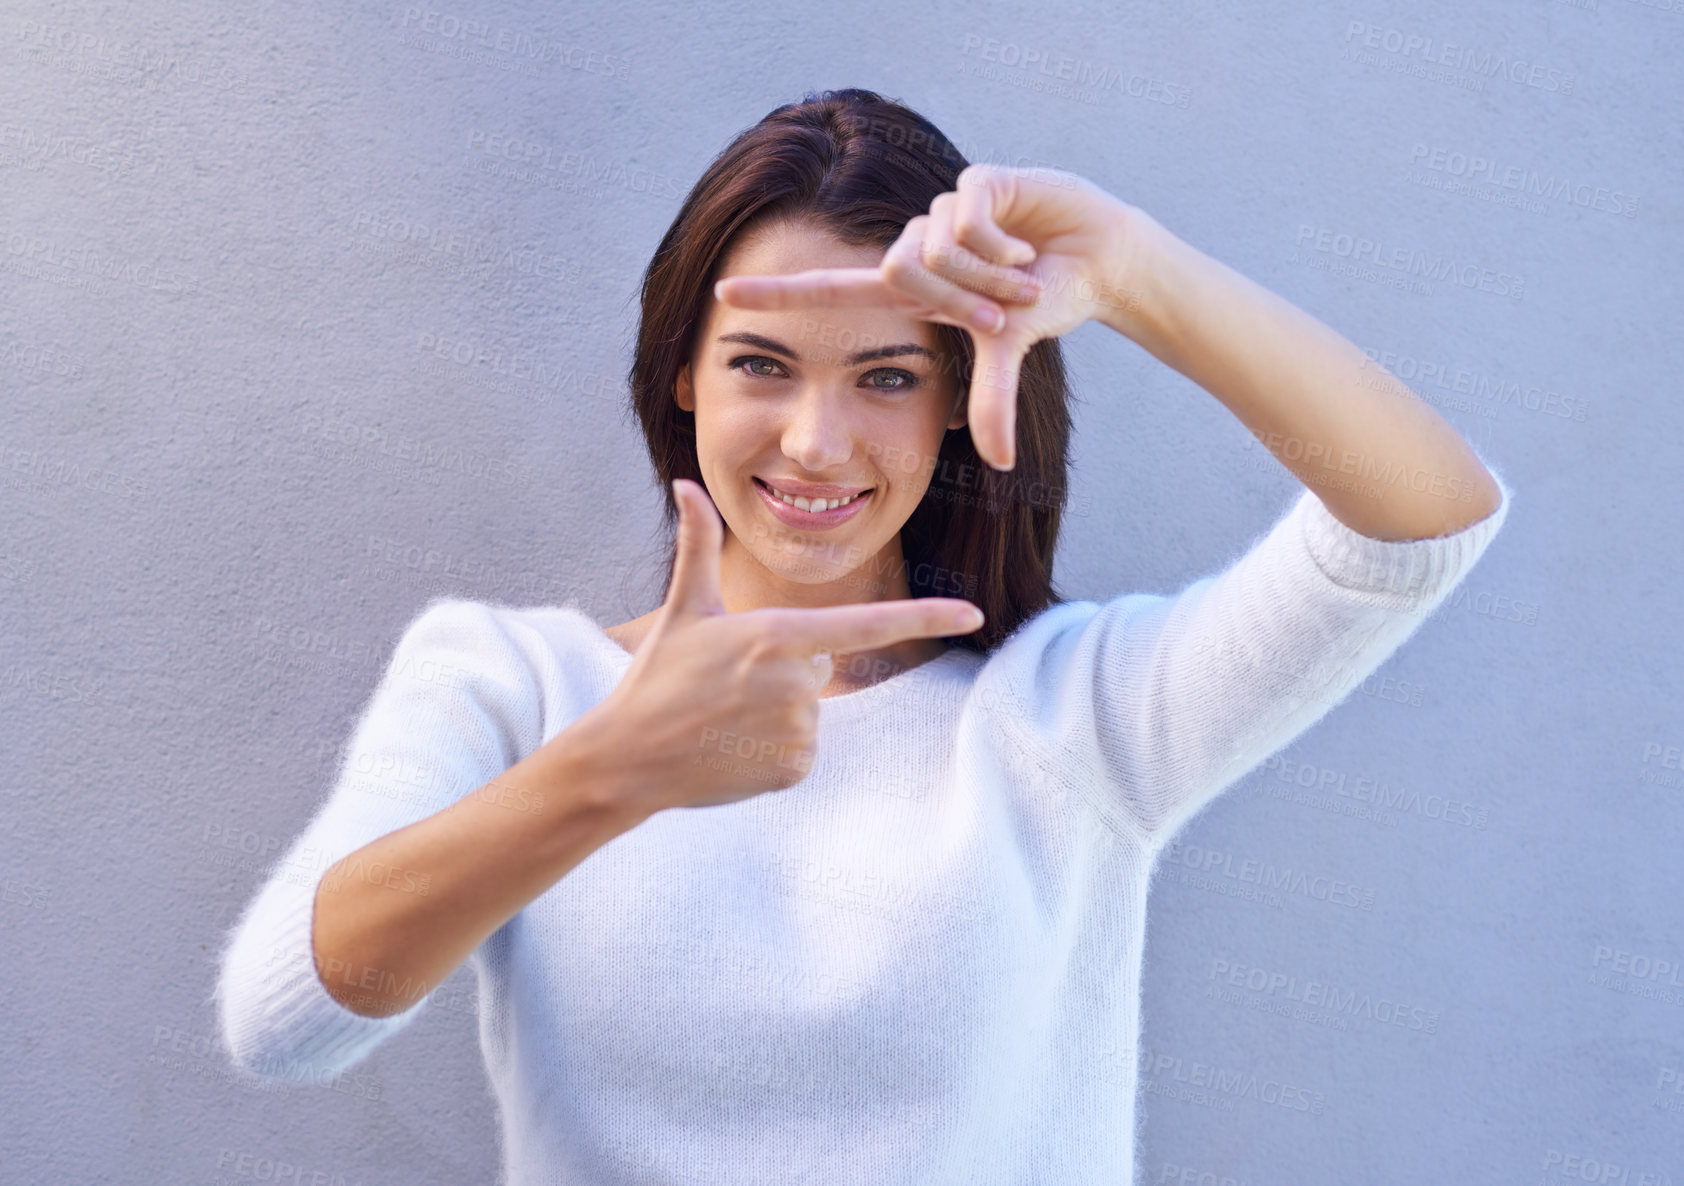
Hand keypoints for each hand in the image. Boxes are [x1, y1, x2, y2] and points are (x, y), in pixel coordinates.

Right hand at [563, 479, 985, 813]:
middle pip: (820, 666)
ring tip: (725, 716)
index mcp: (778, 635)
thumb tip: (685, 482)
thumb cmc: (656, 678)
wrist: (627, 758)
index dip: (925, 616)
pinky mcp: (794, 768)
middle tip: (728, 683)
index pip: (869, 623)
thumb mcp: (683, 609)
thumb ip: (697, 544)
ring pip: (811, 711)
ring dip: (776, 712)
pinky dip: (773, 751)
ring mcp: (799, 729)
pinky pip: (803, 751)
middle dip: (783, 671)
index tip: (973, 612)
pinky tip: (732, 748)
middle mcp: (797, 681)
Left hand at [714, 163, 1140, 470]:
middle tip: (1005, 307)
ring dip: (989, 275)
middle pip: (897, 272)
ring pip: (935, 249)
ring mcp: (942, 209)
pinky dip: (1003, 245)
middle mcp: (916, 244)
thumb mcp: (1008, 350)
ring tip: (1022, 272)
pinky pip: (968, 221)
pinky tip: (1027, 244)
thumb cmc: (1044, 299)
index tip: (721, 296)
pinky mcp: (978, 180)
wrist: (1098, 255)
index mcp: (909, 285)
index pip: (829, 290)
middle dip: (959, 300)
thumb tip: (1000, 464)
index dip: (778, 295)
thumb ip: (991, 399)